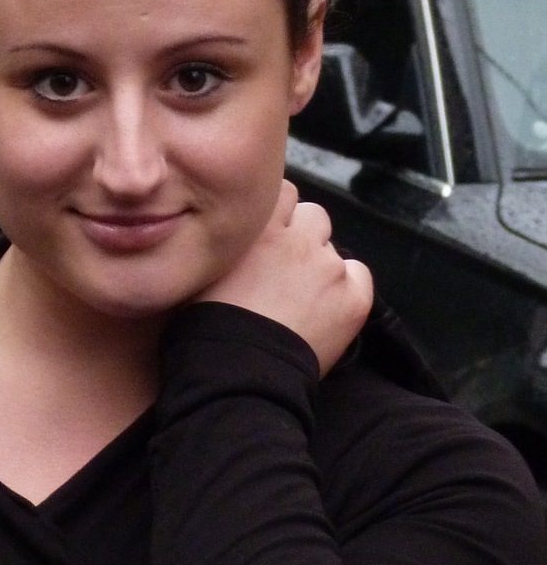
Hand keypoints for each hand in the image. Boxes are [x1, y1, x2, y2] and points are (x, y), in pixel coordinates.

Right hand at [198, 182, 373, 375]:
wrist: (238, 372)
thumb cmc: (206, 324)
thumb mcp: (204, 266)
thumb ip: (225, 240)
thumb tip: (225, 230)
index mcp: (259, 226)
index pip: (284, 191)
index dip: (279, 214)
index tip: (270, 234)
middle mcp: (298, 238)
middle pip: (313, 216)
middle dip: (303, 236)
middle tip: (285, 269)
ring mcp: (329, 267)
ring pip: (333, 249)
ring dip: (321, 265)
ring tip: (302, 297)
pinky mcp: (354, 299)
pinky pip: (359, 275)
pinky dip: (348, 288)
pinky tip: (328, 309)